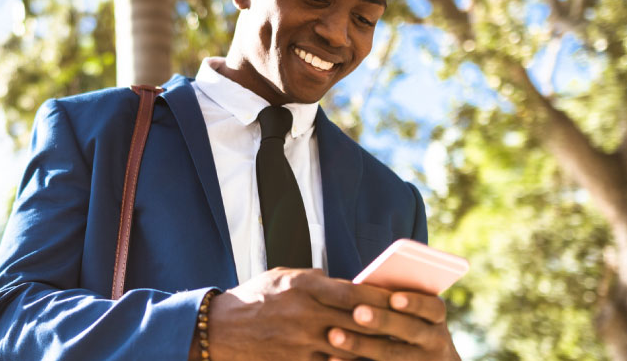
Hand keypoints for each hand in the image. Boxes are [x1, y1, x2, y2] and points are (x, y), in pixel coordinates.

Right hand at [197, 268, 394, 359]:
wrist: (216, 332)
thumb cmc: (251, 301)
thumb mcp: (280, 277)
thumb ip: (312, 278)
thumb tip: (342, 281)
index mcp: (303, 286)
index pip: (354, 291)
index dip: (382, 296)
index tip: (402, 298)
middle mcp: (305, 313)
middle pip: (359, 320)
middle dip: (386, 324)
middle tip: (410, 326)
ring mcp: (301, 341)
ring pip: (351, 347)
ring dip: (374, 348)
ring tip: (395, 348)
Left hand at [324, 291, 460, 360]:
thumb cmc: (409, 324)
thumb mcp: (414, 313)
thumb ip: (393, 299)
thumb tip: (359, 283)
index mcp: (435, 317)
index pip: (432, 307)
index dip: (415, 303)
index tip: (394, 299)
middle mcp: (434, 341)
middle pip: (410, 330)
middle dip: (383, 321)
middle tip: (357, 312)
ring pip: (392, 354)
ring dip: (362, 344)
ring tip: (335, 335)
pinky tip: (333, 358)